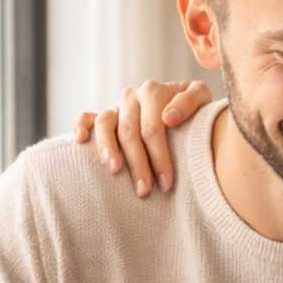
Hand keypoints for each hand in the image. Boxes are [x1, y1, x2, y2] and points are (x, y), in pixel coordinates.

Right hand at [73, 79, 212, 196]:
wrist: (189, 110)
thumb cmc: (196, 111)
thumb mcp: (202, 99)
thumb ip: (191, 101)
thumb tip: (168, 118)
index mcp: (154, 91)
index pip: (152, 127)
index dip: (159, 156)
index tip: (166, 182)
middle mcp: (132, 96)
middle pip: (129, 131)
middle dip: (137, 163)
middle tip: (144, 191)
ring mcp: (116, 105)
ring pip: (104, 124)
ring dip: (108, 149)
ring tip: (114, 171)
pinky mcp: (105, 114)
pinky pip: (87, 116)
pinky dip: (80, 126)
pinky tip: (80, 141)